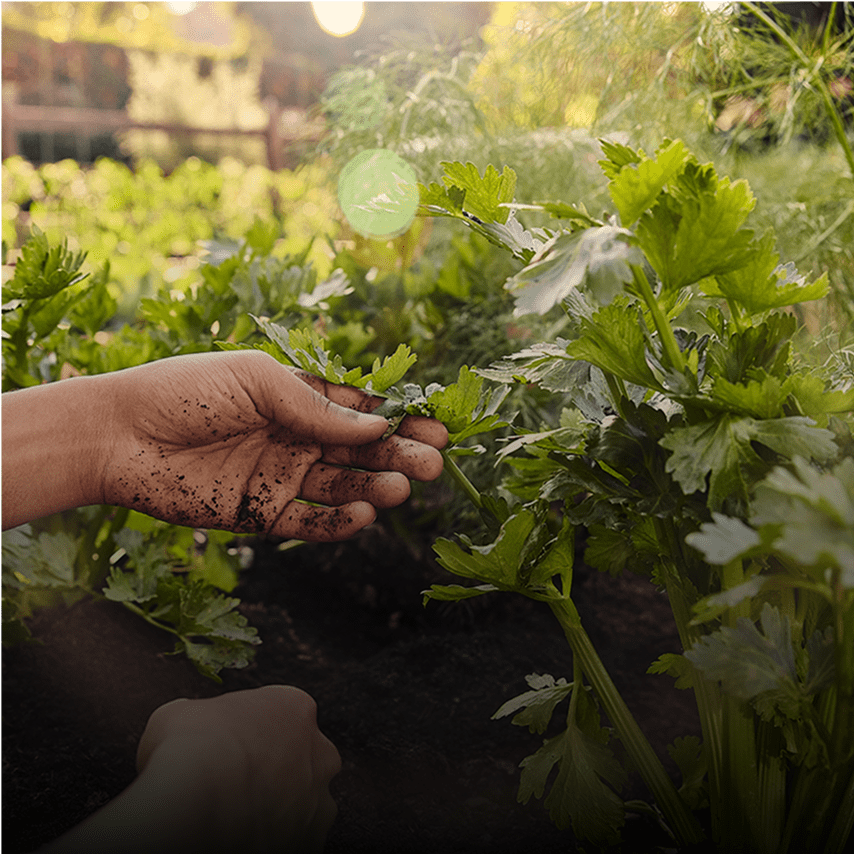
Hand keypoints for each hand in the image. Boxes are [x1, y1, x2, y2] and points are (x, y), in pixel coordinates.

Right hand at [41, 686, 339, 853]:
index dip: (253, 732)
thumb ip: (195, 717)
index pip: (282, 715)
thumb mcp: (176, 716)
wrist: (191, 809)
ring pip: (304, 801)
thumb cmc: (183, 754)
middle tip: (238, 786)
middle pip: (302, 758)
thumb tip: (185, 725)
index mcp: (293, 707)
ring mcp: (317, 801)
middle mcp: (317, 751)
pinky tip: (242, 837)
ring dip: (279, 808)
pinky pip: (295, 839)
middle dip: (277, 768)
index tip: (232, 749)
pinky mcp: (310, 844)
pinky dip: (275, 839)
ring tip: (237, 820)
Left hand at [100, 351, 446, 539]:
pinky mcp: (259, 514)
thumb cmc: (185, 391)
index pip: (360, 412)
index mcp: (297, 399)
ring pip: (341, 487)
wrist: (118, 436)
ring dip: (374, 489)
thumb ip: (315, 407)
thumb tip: (374, 426)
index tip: (437, 427)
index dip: (400, 419)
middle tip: (431, 464)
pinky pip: (308, 523)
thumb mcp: (256, 381)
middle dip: (398, 456)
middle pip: (360, 452)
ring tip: (398, 488)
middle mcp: (295, 438)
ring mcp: (279, 477)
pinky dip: (337, 523)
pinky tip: (361, 516)